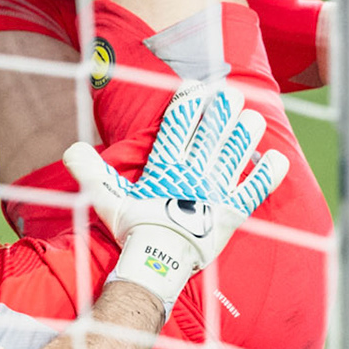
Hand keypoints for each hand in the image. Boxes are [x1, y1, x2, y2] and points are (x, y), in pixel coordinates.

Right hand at [62, 83, 287, 314]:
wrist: (156, 262)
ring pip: (236, 152)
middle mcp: (194, 171)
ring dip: (246, 132)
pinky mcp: (233, 213)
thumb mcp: (105, 198)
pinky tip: (278, 158)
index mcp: (166, 164)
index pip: (179, 123)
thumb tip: (71, 148)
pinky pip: (256, 189)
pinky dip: (269, 174)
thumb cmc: (132, 230)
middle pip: (213, 131)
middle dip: (224, 109)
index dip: (189, 101)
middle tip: (232, 95)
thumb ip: (89, 171)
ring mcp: (216, 190)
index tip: (197, 85)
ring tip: (254, 118)